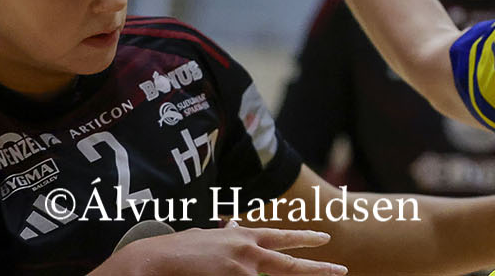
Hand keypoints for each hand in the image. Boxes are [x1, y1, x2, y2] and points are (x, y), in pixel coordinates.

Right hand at [109, 222, 346, 274]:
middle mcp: (247, 252)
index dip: (305, 239)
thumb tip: (235, 223)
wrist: (153, 261)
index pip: (282, 237)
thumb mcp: (208, 235)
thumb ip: (227, 232)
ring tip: (298, 274)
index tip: (325, 239)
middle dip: (318, 268)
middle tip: (341, 270)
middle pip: (289, 264)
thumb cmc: (178, 250)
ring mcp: (240, 270)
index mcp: (244, 238)